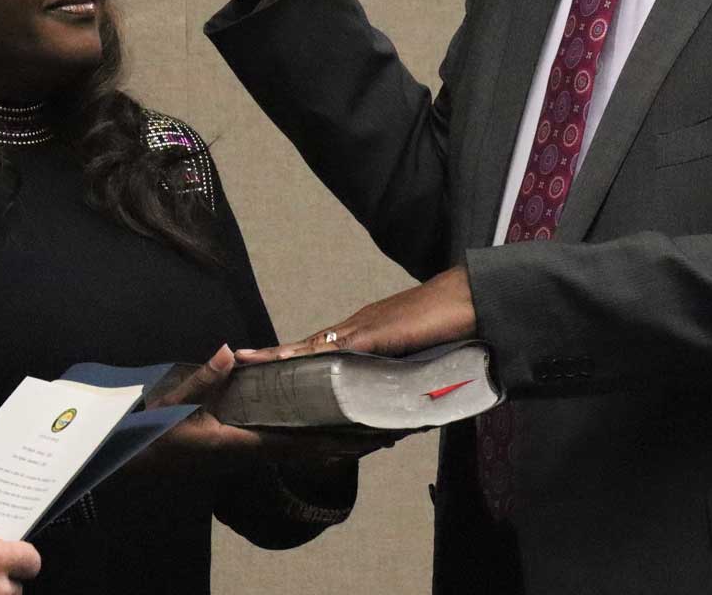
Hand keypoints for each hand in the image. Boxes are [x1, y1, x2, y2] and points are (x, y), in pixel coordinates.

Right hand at [139, 346, 400, 471]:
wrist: (135, 456)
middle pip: (318, 449)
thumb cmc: (156, 433)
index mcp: (246, 443)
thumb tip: (232, 352)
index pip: (305, 443)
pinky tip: (332, 427)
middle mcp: (256, 451)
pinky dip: (319, 437)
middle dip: (357, 441)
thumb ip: (206, 379)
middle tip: (397, 428)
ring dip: (343, 440)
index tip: (376, 434)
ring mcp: (252, 449)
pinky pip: (292, 442)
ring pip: (309, 447)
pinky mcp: (246, 444)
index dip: (342, 440)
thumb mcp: (178, 402)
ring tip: (378, 428)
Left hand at [239, 265, 476, 362]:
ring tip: (247, 361)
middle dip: (275, 356)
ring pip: (313, 345)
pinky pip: (335, 347)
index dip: (293, 357)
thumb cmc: (451, 328)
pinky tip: (288, 362)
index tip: (264, 365)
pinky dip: (310, 355)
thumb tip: (395, 411)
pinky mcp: (374, 333)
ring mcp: (364, 328)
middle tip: (240, 361)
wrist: (472, 300)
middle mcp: (357, 328)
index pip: (320, 349)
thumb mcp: (420, 360)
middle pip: (307, 345)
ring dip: (281, 355)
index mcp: (365, 334)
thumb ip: (404, 380)